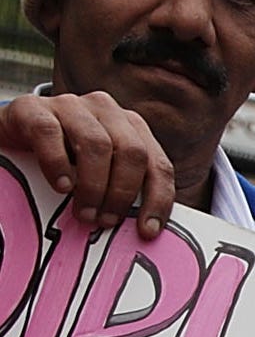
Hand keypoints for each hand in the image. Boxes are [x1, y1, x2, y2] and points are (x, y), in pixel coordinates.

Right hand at [0, 92, 175, 238]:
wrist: (14, 132)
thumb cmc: (64, 156)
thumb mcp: (99, 171)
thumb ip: (121, 188)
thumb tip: (142, 229)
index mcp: (131, 126)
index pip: (158, 165)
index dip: (158, 199)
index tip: (147, 230)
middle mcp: (107, 110)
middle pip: (132, 153)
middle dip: (122, 193)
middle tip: (106, 220)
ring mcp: (71, 105)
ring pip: (96, 144)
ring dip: (92, 186)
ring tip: (83, 212)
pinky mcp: (34, 108)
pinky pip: (50, 134)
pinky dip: (57, 164)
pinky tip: (60, 186)